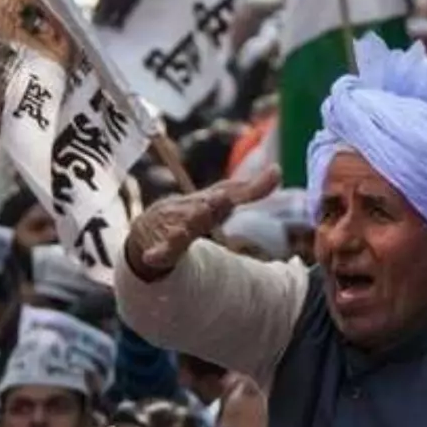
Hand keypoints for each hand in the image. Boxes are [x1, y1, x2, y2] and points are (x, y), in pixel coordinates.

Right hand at [125, 167, 281, 278]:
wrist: (148, 229)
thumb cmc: (191, 212)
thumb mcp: (219, 200)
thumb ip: (248, 189)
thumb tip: (278, 170)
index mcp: (208, 202)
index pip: (229, 196)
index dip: (244, 192)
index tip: (259, 181)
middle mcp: (190, 213)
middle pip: (202, 210)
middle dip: (210, 205)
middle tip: (217, 202)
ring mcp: (173, 230)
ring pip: (180, 230)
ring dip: (185, 227)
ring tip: (186, 227)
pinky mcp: (160, 251)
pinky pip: (159, 254)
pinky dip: (156, 254)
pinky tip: (153, 257)